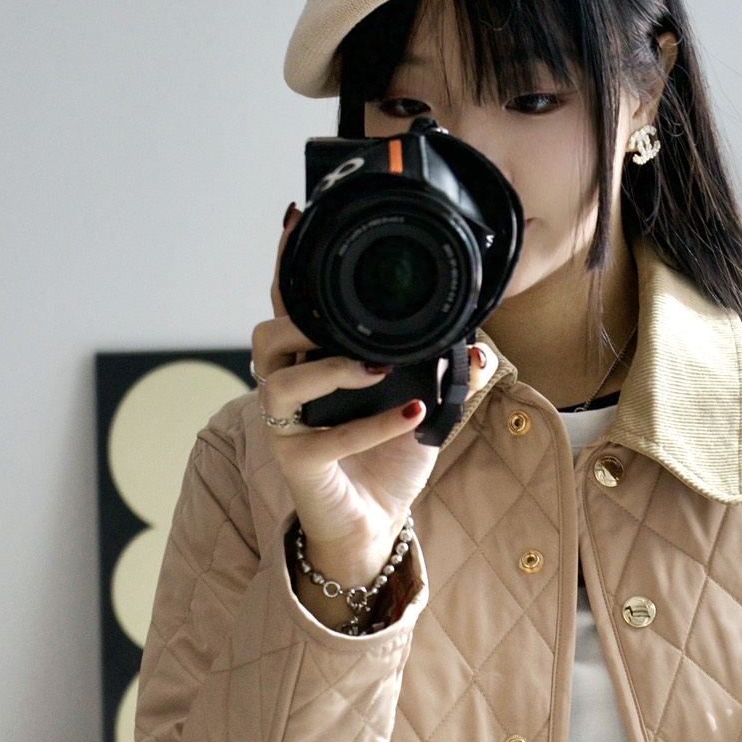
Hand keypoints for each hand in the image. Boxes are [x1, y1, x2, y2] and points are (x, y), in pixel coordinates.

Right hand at [254, 206, 495, 589]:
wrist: (377, 522)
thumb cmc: (388, 459)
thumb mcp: (426, 409)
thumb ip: (445, 376)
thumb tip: (475, 348)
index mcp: (311, 363)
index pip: (292, 306)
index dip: (288, 265)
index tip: (297, 219)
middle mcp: (289, 389)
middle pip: (266, 335)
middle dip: (300, 321)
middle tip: (346, 323)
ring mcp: (286, 427)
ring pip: (279, 380)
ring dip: (329, 368)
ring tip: (376, 369)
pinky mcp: (298, 464)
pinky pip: (327, 439)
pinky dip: (371, 426)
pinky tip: (411, 415)